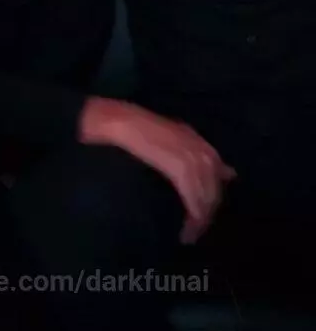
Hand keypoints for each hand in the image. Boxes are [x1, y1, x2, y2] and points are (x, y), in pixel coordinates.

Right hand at [80, 97, 235, 243]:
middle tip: (196, 232)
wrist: (130, 124)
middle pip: (214, 192)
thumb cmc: (150, 132)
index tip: (204, 216)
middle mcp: (205, 154)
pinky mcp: (181, 170)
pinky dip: (193, 218)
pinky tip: (187, 231)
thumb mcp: (183, 141)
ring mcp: (194, 161)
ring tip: (190, 235)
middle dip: (208, 214)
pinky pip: (193, 200)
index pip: (220, 179)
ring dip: (200, 221)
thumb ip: (202, 158)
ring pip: (205, 199)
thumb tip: (229, 173)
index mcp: (205, 147)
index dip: (213, 200)